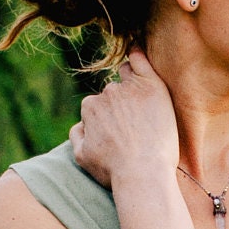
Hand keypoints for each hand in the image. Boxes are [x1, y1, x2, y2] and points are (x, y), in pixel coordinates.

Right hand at [68, 52, 179, 195]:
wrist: (144, 174)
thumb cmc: (114, 170)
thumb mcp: (81, 156)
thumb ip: (76, 134)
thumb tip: (81, 123)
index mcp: (90, 107)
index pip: (97, 107)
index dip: (107, 122)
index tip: (119, 136)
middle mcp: (107, 94)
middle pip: (113, 95)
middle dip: (120, 108)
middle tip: (135, 130)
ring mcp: (129, 88)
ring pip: (128, 80)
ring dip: (133, 90)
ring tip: (145, 113)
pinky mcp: (152, 87)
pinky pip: (141, 62)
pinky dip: (139, 57)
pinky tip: (138, 54)